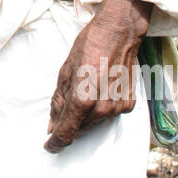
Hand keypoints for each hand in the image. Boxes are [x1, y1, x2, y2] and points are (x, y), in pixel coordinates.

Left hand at [44, 0, 151, 152]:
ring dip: (85, 117)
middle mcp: (102, 109)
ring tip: (83, 93)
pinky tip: (98, 91)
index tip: (49, 145)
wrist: (119, 32)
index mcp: (82, 100)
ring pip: (94, 124)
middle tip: (63, 110)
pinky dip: (99, 109)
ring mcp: (117, 108)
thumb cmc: (89, 46)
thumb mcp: (65, 72)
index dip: (55, 143)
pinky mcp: (128, 105)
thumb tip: (52, 125)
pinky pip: (108, 115)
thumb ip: (58, 102)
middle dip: (69, 125)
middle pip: (80, 131)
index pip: (66, 134)